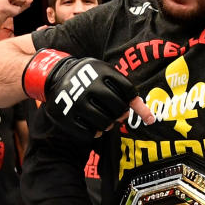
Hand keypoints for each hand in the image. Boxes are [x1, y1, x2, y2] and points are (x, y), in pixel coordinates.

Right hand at [23, 50, 153, 136]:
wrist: (55, 77)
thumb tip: (150, 118)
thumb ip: (127, 92)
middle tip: (117, 114)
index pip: (128, 90)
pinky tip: (94, 127)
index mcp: (100, 70)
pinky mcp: (65, 116)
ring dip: (109, 124)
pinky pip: (89, 133)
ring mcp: (76, 101)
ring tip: (106, 120)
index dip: (132, 101)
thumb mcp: (106, 76)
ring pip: (105, 122)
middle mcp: (88, 85)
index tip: (126, 103)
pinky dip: (96, 133)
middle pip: (118, 108)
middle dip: (121, 113)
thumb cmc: (90, 79)